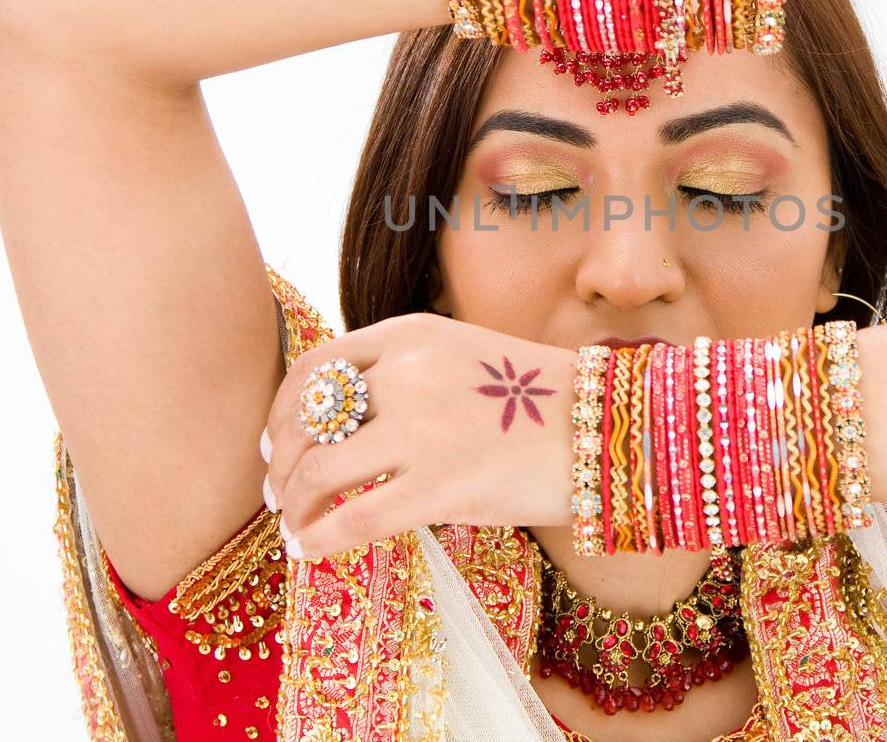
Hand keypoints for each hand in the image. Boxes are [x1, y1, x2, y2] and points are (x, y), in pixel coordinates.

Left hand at [261, 312, 578, 557]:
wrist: (607, 428)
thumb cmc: (536, 402)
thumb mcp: (463, 357)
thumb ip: (404, 373)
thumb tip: (340, 420)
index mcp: (410, 335)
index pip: (317, 367)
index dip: (284, 410)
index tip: (279, 443)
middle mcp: (406, 374)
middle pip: (308, 421)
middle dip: (283, 463)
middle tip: (279, 493)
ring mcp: (420, 430)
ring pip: (318, 473)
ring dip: (295, 504)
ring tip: (296, 524)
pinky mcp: (439, 487)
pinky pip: (353, 520)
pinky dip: (317, 539)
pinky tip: (310, 550)